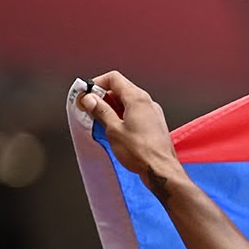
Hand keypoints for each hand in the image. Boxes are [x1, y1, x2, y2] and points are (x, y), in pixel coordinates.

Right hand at [77, 71, 179, 190]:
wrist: (161, 170)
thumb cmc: (141, 152)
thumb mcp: (113, 129)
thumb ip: (101, 111)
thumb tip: (90, 99)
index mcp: (138, 99)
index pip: (114, 78)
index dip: (97, 84)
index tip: (86, 95)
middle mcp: (148, 102)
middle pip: (121, 89)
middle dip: (103, 97)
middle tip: (89, 109)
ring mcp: (153, 113)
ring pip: (128, 102)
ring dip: (112, 108)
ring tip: (99, 121)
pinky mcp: (154, 124)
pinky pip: (135, 113)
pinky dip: (122, 116)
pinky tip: (114, 129)